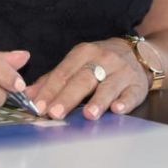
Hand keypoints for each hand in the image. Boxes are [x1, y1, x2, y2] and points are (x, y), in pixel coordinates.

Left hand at [26, 38, 148, 120]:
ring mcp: (121, 72)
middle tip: (55, 113)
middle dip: (68, 97)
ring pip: (108, 86)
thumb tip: (28, 95)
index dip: (50, 90)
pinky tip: (118, 110)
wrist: (138, 54)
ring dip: (98, 101)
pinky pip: (131, 94)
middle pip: (83, 80)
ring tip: (88, 115)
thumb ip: (52, 79)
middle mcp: (103, 59)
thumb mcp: (77, 64)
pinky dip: (125, 102)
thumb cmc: (101, 62)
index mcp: (83, 53)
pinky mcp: (137, 85)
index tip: (38, 106)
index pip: (63, 73)